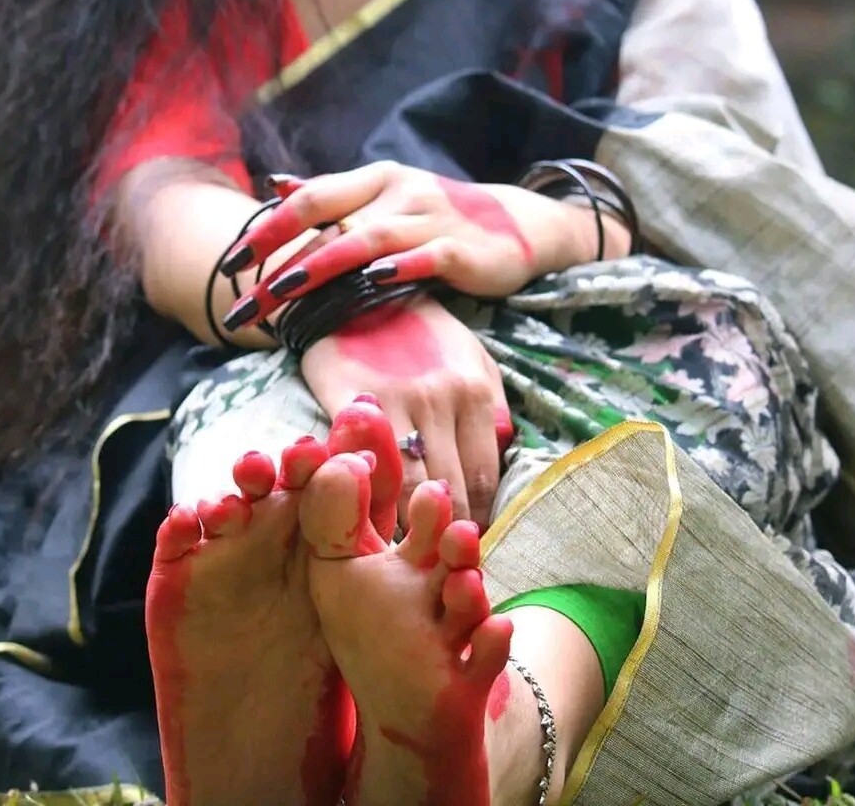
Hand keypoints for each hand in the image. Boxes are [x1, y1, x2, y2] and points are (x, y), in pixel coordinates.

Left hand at [219, 161, 602, 331]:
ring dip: (322, 267)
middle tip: (243, 300)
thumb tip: (275, 187)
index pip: (310, 199)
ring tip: (284, 293)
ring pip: (366, 242)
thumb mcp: (386, 195)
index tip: (228, 263)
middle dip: (279, 263)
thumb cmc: (440, 215)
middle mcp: (398, 193)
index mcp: (374, 180)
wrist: (520, 222)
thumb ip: (333, 194)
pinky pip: (423, 260)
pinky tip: (369, 285)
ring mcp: (430, 220)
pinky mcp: (462, 250)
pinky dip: (395, 271)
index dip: (266, 229)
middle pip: (328, 224)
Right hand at [300, 295, 510, 531]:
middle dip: (446, 533)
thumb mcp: (471, 356)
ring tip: (404, 553)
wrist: (359, 290)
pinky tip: (368, 518)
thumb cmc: (421, 330)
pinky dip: (368, 498)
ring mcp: (394, 401)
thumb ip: (492, 406)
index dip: (478, 519)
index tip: (467, 544)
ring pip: (407, 488)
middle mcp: (440, 399)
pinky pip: (362, 464)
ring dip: (407, 526)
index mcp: (475, 391)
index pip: (484, 477)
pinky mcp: (350, 403)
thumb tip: (505, 452)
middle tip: (439, 564)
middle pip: (449, 491)